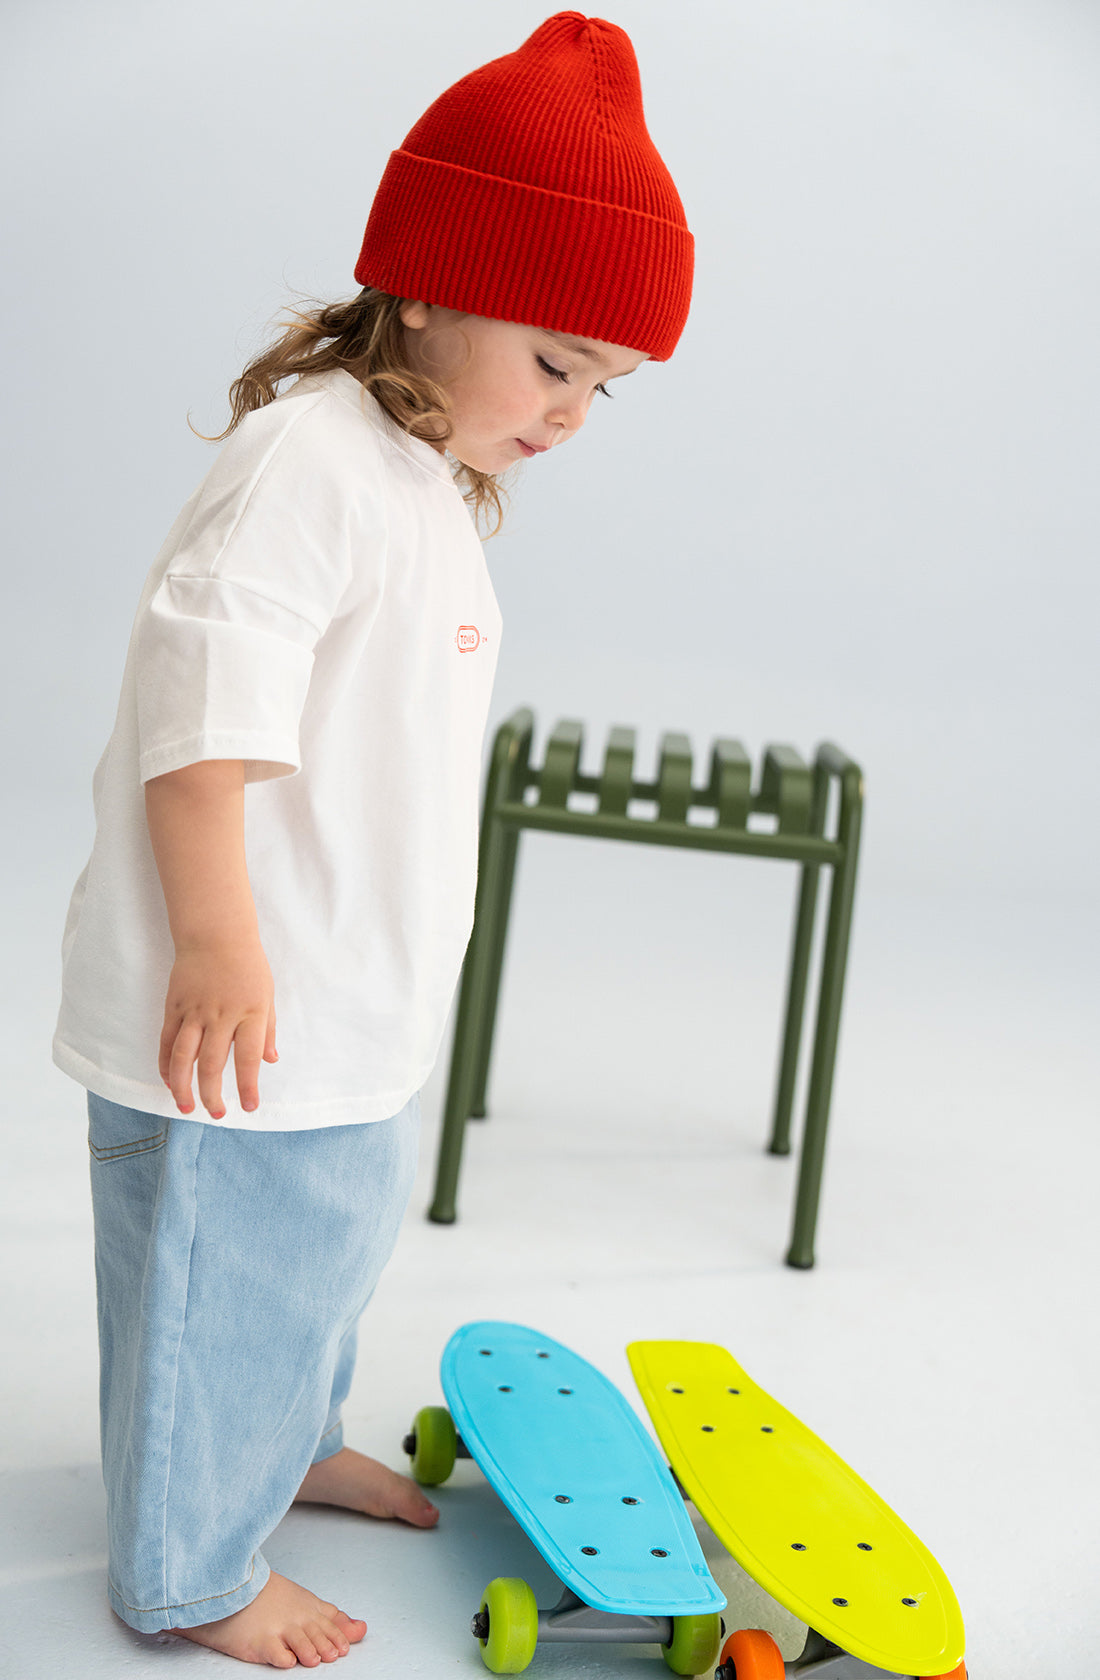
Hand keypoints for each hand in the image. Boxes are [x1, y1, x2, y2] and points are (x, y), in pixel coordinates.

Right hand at [159, 937, 277, 1118]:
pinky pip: (166, 1041)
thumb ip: (268, 1030)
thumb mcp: (267, 995)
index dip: (247, 1086)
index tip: (248, 1107)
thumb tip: (271, 1061)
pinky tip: (170, 1081)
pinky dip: (166, 1065)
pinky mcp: (175, 1006)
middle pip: (212, 1064)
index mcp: (251, 1013)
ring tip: (185, 1106)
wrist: (216, 934)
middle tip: (217, 1114)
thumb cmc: (248, 965)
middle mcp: (222, 1015)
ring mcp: (195, 1011)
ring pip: (183, 1057)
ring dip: (183, 1086)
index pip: (249, 1058)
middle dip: (212, 1095)